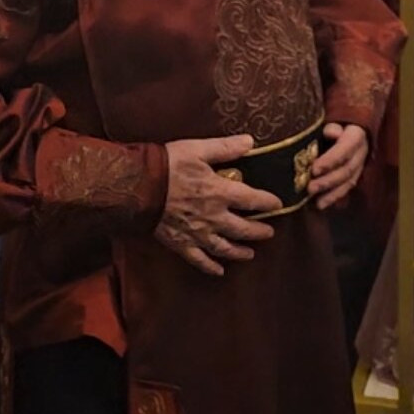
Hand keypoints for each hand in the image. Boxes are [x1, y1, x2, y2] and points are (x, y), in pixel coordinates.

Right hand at [154, 135, 282, 276]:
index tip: (277, 203)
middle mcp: (214, 217)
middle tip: (269, 233)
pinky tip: (219, 271)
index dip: (268, 202)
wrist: (136, 186)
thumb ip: (224, 148)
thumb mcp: (196, 149)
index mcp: (220, 193)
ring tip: (249, 253)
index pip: (253, 200)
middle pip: (244, 229)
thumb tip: (250, 142)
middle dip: (259, 231)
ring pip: (225, 248)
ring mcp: (198, 233)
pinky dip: (211, 267)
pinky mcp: (181, 243)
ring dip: (240, 251)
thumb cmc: (166, 165)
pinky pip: (199, 259)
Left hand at [308, 123, 367, 209]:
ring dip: (331, 193)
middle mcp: (361, 153)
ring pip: (348, 182)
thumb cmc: (336, 122)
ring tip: (316, 202)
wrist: (352, 125)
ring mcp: (360, 165)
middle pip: (346, 170)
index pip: (345, 149)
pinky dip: (334, 197)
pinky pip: (346, 188)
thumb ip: (333, 126)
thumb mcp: (335, 120)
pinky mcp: (355, 174)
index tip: (314, 169)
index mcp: (356, 136)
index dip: (331, 160)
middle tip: (309, 188)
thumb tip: (330, 133)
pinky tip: (321, 205)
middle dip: (328, 181)